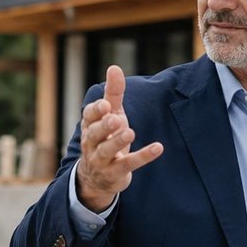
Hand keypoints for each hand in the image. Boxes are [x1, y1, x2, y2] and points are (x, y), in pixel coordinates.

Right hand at [76, 65, 162, 211]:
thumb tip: (114, 67)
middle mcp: (92, 143)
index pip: (89, 116)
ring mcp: (102, 160)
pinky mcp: (116, 173)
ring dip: (118, 141)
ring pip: (107, 150)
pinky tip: (157, 148)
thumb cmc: (105, 138)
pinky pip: (128, 164)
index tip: (106, 104)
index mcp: (90, 127)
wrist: (97, 178)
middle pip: (95, 134)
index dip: (96, 111)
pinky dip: (143, 156)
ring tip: (130, 132)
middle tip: (115, 119)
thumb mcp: (110, 115)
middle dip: (104, 126)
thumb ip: (113, 93)